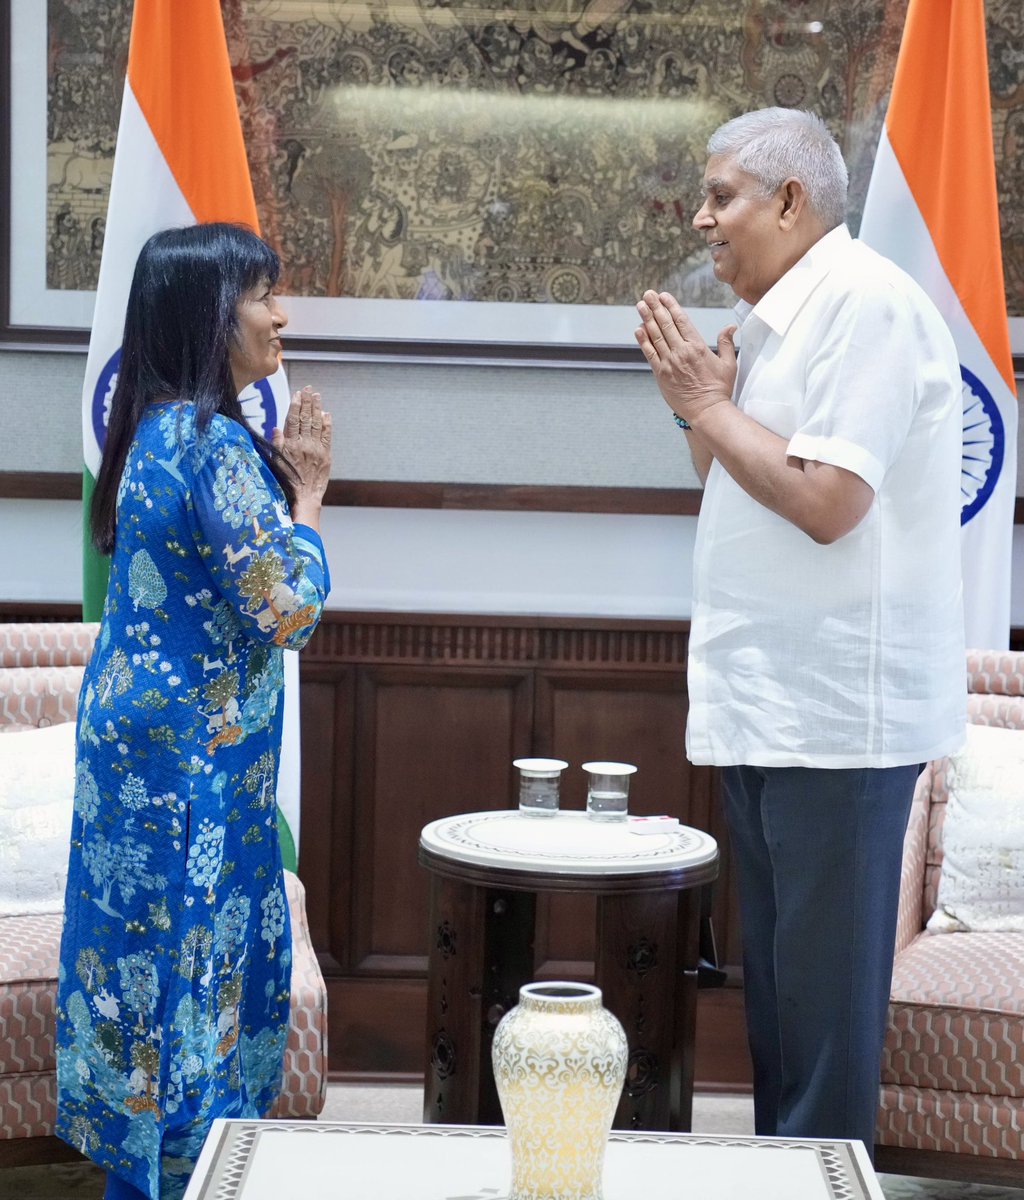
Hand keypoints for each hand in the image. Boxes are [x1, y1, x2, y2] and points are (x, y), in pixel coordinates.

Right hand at [272, 385, 331, 521]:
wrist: (304, 497)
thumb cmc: (286, 482)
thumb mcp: (275, 462)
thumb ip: (277, 444)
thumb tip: (277, 428)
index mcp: (290, 445)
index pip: (293, 420)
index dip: (296, 405)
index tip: (297, 394)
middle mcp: (304, 444)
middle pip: (306, 418)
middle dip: (307, 402)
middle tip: (309, 389)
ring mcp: (316, 449)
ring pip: (317, 424)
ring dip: (317, 409)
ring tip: (317, 396)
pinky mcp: (326, 456)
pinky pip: (327, 436)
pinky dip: (327, 424)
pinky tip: (326, 415)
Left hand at [634, 290, 737, 425]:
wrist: (707, 411)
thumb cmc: (719, 389)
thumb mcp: (728, 364)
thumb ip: (726, 343)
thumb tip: (730, 327)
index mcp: (698, 347)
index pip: (681, 321)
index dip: (671, 306)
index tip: (664, 296)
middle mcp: (682, 352)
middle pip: (666, 324)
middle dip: (656, 307)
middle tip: (648, 294)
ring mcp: (669, 363)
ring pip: (656, 336)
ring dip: (647, 319)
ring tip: (641, 305)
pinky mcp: (661, 375)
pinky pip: (650, 354)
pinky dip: (643, 341)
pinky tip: (639, 329)